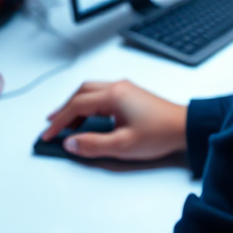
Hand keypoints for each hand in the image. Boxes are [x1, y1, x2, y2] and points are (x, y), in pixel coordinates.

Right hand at [43, 79, 187, 159]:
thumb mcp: (122, 145)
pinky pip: (102, 94)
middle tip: (51, 124)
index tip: (47, 134)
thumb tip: (70, 143)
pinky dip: (88, 104)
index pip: (76, 105)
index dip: (58, 121)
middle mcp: (118, 86)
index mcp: (113, 96)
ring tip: (65, 123)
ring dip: (76, 105)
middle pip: (81, 92)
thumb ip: (93, 145)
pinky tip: (87, 117)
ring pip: (91, 91)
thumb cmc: (159, 133)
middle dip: (64, 109)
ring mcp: (125, 88)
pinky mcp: (131, 94)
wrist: (184, 126)